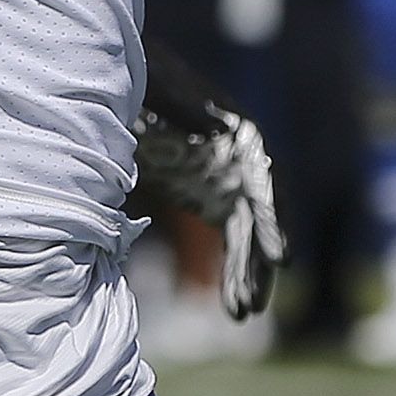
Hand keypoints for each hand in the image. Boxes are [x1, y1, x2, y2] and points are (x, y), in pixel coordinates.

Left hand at [136, 97, 283, 322]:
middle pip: (262, 215)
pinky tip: (233, 304)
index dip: (274, 220)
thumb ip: (186, 108)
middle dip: (260, 259)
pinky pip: (230, 238)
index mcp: (238, 133)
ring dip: (247, 274)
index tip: (279, 258)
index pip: (266, 180)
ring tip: (243, 313)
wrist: (116, 83)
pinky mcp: (211, 197)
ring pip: (247, 235)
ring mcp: (229, 181)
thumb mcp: (158, 89)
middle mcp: (243, 161)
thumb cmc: (142, 81)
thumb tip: (216, 126)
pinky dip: (232, 269)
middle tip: (255, 301)